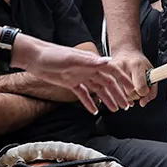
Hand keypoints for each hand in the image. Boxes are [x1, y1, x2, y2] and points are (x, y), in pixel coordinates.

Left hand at [16, 36, 130, 112]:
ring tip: (114, 109)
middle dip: (118, 94)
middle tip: (125, 105)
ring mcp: (79, 76)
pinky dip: (89, 102)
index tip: (132, 88)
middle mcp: (87, 69)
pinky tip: (94, 111)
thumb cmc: (52, 55)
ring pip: (97, 90)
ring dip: (106, 99)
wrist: (34, 58)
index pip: (112, 70)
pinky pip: (83, 94)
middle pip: (107, 83)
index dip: (123, 79)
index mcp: (91, 62)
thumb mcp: (72, 58)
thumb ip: (91, 61)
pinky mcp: (70, 83)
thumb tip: (108, 62)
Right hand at [110, 46, 156, 107]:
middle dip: (135, 96)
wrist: (125, 51)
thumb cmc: (139, 63)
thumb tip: (143, 103)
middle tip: (137, 90)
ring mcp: (112, 70)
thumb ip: (152, 90)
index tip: (144, 90)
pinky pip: (111, 91)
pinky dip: (117, 95)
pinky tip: (122, 92)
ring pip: (120, 94)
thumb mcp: (151, 73)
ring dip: (126, 97)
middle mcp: (123, 67)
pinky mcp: (105, 73)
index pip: (140, 88)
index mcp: (136, 65)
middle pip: (129, 93)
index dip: (144, 93)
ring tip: (130, 90)